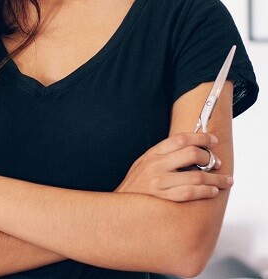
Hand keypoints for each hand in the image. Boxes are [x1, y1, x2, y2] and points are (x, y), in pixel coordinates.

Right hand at [115, 132, 231, 201]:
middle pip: (191, 154)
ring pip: (196, 176)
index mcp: (152, 154)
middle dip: (210, 158)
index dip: (201, 137)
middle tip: (217, 163)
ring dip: (215, 178)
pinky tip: (212, 192)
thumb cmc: (136, 186)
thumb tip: (192, 150)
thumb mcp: (144, 164)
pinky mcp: (162, 198)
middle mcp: (155, 165)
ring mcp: (158, 182)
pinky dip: (205, 192)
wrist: (119, 207)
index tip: (213, 141)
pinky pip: (190, 193)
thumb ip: (164, 157)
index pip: (180, 139)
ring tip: (224, 181)